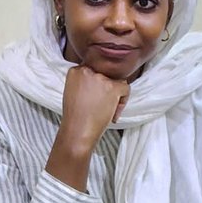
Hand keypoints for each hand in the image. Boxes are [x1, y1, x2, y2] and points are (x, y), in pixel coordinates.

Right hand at [46, 66, 128, 191]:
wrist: (77, 132)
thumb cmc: (76, 116)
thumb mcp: (75, 91)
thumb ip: (87, 80)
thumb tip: (105, 77)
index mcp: (76, 70)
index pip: (96, 70)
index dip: (97, 86)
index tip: (93, 98)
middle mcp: (87, 71)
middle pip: (107, 75)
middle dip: (107, 90)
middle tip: (98, 106)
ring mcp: (100, 78)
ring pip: (118, 81)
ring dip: (115, 96)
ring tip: (105, 110)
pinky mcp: (112, 87)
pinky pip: (126, 88)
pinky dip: (123, 101)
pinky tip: (112, 113)